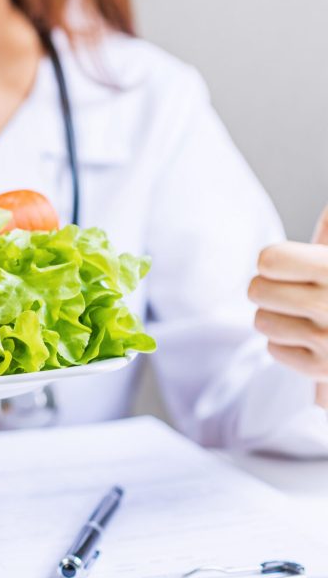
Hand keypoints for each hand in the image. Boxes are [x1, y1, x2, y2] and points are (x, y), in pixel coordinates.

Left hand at [249, 206, 327, 407]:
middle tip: (294, 291)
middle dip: (269, 289)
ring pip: (262, 321)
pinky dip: (286, 344)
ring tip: (306, 315)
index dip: (274, 261)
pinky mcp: (325, 371)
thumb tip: (326, 207)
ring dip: (277, 318)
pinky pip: (274, 349)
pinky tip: (311, 339)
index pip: (269, 260)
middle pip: (256, 290)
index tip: (289, 266)